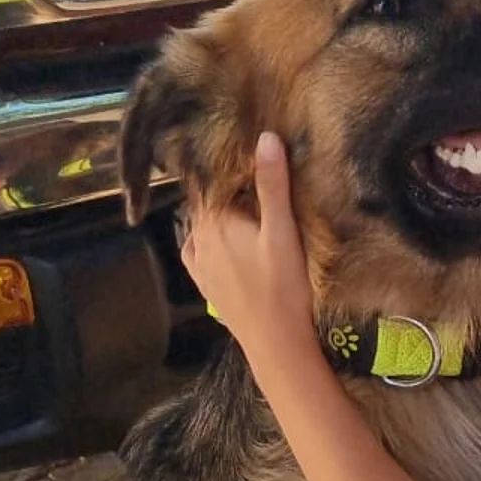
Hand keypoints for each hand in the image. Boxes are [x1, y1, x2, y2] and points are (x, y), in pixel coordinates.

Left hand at [179, 131, 317, 366]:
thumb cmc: (283, 287)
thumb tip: (266, 137)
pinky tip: (220, 239)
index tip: (243, 154)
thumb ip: (273, 185)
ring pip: (201, 225)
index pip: (211, 178)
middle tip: (249, 178)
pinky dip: (206, 239)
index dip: (226, 164)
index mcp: (215, 219)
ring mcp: (199, 262)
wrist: (275, 343)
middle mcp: (199, 237)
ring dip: (216, 214)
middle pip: (206, 200)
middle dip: (223, 188)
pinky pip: (197, 251)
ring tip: (240, 208)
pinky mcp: (205, 283)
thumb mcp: (283, 231)